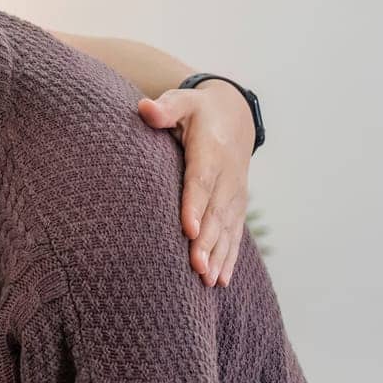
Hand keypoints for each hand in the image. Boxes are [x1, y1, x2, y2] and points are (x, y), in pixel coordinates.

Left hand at [137, 79, 255, 286]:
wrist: (235, 114)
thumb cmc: (198, 110)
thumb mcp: (182, 101)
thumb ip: (165, 108)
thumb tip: (145, 109)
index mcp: (211, 152)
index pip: (201, 181)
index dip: (195, 205)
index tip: (188, 229)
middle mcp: (227, 177)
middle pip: (215, 213)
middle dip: (207, 242)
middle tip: (196, 268)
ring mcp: (235, 194)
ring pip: (227, 229)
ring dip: (218, 256)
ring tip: (208, 281)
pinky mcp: (236, 205)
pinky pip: (234, 234)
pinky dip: (229, 257)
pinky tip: (221, 280)